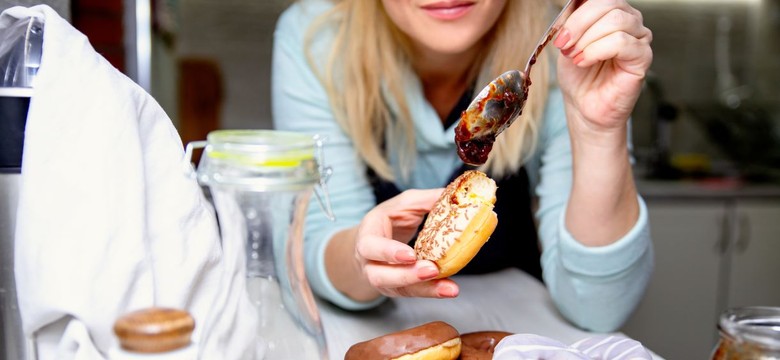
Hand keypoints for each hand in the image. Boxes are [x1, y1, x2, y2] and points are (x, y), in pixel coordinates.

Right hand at [354, 189, 458, 298]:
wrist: (376, 241)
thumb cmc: (390, 219)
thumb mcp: (404, 204)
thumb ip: (426, 200)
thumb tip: (455, 194)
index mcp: (367, 235)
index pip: (370, 246)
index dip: (388, 252)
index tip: (410, 255)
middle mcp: (369, 262)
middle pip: (380, 276)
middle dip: (407, 275)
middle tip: (432, 270)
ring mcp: (381, 279)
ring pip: (398, 290)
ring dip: (424, 289)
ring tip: (449, 288)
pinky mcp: (396, 289)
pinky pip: (412, 293)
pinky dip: (431, 291)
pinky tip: (448, 288)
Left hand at [553, 0, 651, 139]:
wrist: (583, 106)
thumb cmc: (578, 77)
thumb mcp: (568, 43)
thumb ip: (572, 22)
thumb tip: (574, 3)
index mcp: (612, 13)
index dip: (577, 13)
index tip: (560, 34)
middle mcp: (629, 21)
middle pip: (609, 5)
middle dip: (579, 24)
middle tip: (565, 45)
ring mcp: (639, 38)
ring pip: (616, 21)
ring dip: (587, 39)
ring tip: (575, 56)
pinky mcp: (643, 56)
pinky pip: (621, 42)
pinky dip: (596, 50)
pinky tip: (584, 62)